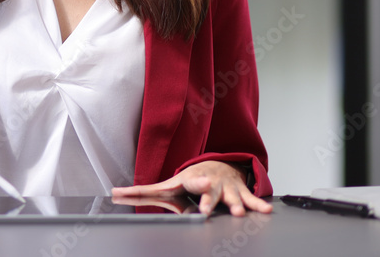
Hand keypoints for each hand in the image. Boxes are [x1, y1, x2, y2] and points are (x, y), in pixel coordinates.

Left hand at [111, 161, 272, 216]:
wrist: (219, 166)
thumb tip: (113, 194)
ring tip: (237, 213)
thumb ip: (141, 193)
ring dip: (234, 205)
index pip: (173, 187)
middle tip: (205, 209)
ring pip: (229, 197)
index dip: (171, 189)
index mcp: (185, 182)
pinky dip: (257, 205)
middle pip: (204, 191)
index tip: (187, 188)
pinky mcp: (239, 192)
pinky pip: (249, 200)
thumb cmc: (189, 181)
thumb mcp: (166, 187)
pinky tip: (266, 212)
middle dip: (206, 197)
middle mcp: (205, 183)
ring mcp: (223, 188)